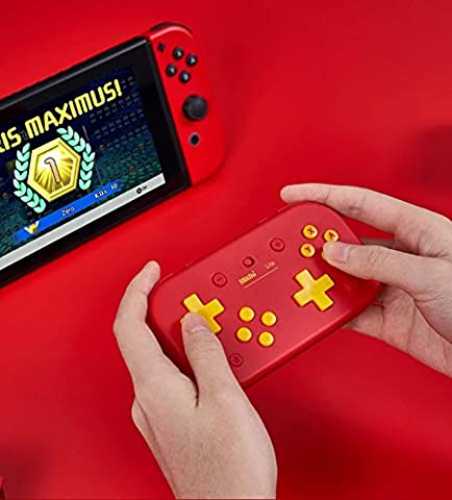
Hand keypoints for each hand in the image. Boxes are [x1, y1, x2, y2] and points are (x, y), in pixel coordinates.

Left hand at [114, 262, 276, 499]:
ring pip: (160, 359)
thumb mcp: (225, 398)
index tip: (151, 271)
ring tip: (212, 326)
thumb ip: (206, 353)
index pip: (129, 325)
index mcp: (155, 387)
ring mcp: (156, 413)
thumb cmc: (229, 468)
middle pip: (144, 339)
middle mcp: (147, 400)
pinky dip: (187, 359)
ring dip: (181, 336)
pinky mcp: (169, 423)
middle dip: (168, 311)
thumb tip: (192, 322)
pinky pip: (171, 378)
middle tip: (194, 297)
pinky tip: (211, 360)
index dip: (137, 291)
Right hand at [281, 183, 451, 377]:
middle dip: (317, 240)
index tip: (294, 194)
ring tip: (300, 279)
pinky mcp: (389, 319)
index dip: (323, 195)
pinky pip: (353, 311)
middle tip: (290, 244)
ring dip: (323, 280)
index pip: (361, 204)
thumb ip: (378, 261)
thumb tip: (336, 251)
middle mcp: (402, 256)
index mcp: (417, 231)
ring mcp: (393, 288)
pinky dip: (334, 312)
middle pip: (348, 240)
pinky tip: (321, 309)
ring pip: (346, 277)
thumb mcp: (430, 273)